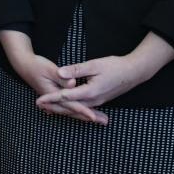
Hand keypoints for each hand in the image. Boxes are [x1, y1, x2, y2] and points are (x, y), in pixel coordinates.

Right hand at [0, 29, 100, 125]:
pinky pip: (68, 106)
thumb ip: (61, 77)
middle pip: (72, 111)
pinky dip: (78, 110)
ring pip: (71, 110)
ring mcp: (53, 100)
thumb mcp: (48, 68)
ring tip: (99, 119)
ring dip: (84, 115)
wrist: (23, 65)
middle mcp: (53, 100)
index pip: (70, 104)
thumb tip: (73, 84)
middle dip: (87, 116)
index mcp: (51, 93)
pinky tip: (85, 113)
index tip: (93, 117)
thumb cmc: (36, 65)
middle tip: (104, 121)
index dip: (82, 110)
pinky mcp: (55, 97)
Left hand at [37, 39, 173, 123]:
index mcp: (90, 92)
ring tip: (47, 108)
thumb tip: (60, 72)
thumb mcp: (94, 65)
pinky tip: (66, 108)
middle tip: (38, 105)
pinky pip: (83, 107)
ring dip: (61, 109)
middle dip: (53, 106)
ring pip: (76, 108)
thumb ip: (76, 70)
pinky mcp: (100, 100)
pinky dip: (72, 108)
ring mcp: (97, 102)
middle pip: (69, 107)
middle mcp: (93, 100)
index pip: (65, 96)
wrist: (135, 73)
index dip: (51, 98)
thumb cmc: (116, 66)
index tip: (39, 100)